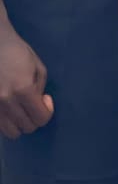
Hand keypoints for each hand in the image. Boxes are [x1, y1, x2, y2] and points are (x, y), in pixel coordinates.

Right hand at [0, 24, 53, 138]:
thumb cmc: (17, 51)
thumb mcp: (37, 66)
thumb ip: (40, 88)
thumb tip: (39, 103)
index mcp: (23, 90)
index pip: (41, 118)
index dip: (47, 111)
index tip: (45, 99)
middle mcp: (7, 102)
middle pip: (27, 128)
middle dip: (35, 118)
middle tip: (33, 103)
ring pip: (12, 132)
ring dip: (20, 123)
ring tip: (20, 109)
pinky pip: (0, 127)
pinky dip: (7, 122)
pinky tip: (9, 109)